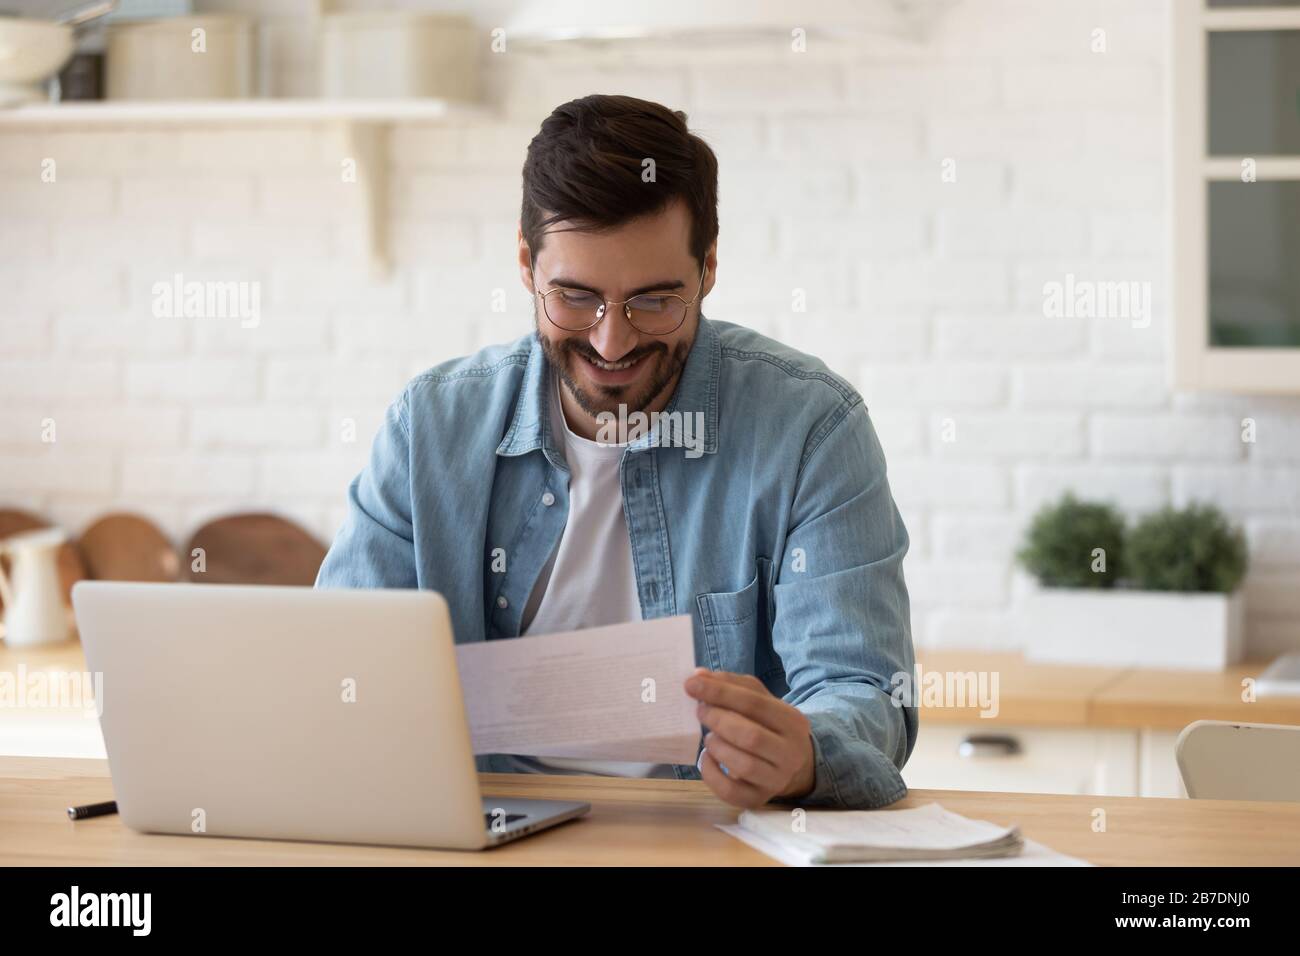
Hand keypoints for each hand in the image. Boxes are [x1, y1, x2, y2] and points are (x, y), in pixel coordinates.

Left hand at [684, 668, 815, 808]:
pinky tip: (707, 758)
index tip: (691, 685)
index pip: (754, 703)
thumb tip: (698, 676)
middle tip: (700, 711)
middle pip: (751, 736)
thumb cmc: (769, 726)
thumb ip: (732, 685)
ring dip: (717, 747)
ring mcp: (776, 780)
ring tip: (709, 736)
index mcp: (792, 721)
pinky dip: (711, 773)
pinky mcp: (758, 799)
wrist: (793, 764)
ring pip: (743, 765)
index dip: (720, 693)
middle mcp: (790, 753)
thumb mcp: (759, 700)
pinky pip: (730, 791)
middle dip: (718, 720)